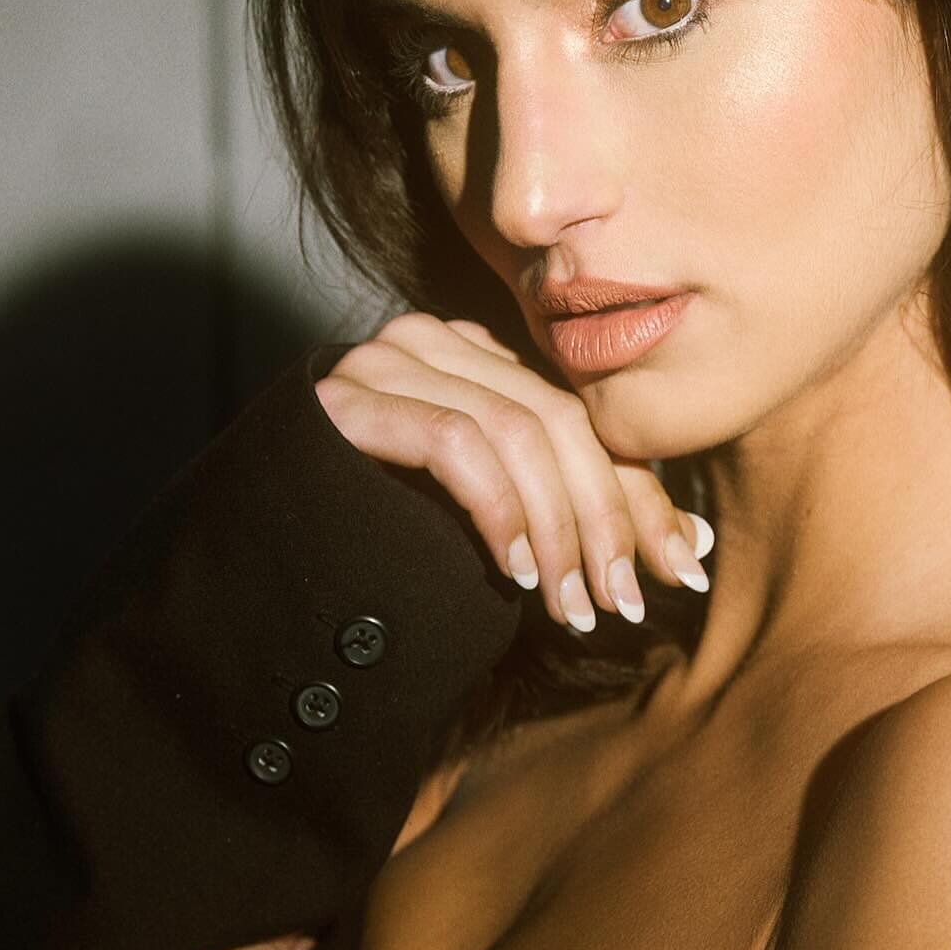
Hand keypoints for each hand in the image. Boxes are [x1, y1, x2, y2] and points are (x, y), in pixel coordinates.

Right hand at [316, 314, 713, 633]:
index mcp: (477, 360)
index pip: (581, 417)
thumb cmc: (384, 551)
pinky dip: (499, 512)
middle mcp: (434, 342)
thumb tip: (693, 547)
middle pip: (560, 420)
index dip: (638, 495)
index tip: (679, 568)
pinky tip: (517, 573)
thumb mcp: (498, 529)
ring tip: (574, 607)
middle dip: (607, 520)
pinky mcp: (349, 397)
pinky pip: (455, 443)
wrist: (257, 564)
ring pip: (517, 431)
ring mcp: (387, 360)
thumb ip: (578, 520)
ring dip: (560, 531)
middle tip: (625, 603)